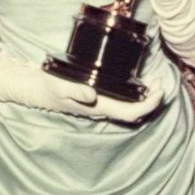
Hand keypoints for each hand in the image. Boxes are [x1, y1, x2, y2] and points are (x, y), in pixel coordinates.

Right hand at [0, 64, 164, 122]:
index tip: (158, 89)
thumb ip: (74, 90)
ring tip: (153, 81)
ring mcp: (100, 105)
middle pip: (134, 112)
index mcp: (98, 107)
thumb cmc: (47, 87)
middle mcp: (102, 109)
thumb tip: (92, 94)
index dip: (149, 104)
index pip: (131, 112)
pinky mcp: (97, 98)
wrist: (35, 89)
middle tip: (160, 82)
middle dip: (151, 99)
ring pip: (129, 107)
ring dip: (144, 97)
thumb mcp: (58, 86)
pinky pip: (121, 101)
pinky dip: (134, 93)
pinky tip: (135, 82)